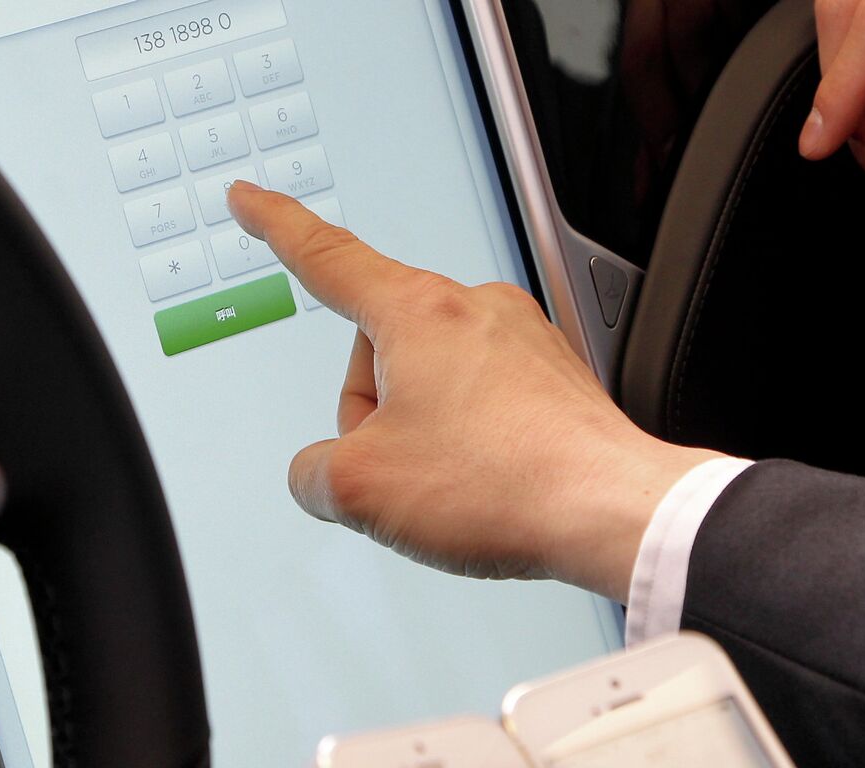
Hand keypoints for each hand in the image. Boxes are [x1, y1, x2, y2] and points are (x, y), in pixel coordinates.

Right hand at [227, 182, 720, 601]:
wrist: (612, 511)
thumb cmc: (504, 484)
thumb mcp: (361, 489)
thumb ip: (312, 471)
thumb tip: (322, 472)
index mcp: (416, 312)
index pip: (325, 256)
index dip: (276, 226)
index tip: (252, 200)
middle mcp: (473, 308)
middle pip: (377, 349)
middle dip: (371, 410)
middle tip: (403, 465)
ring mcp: (520, 338)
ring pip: (429, 378)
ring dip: (422, 428)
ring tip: (460, 480)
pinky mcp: (552, 375)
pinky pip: (480, 399)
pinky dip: (471, 439)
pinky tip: (489, 480)